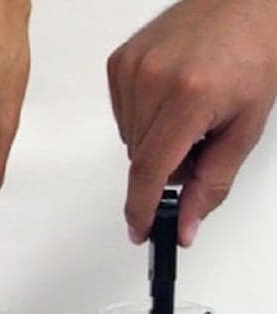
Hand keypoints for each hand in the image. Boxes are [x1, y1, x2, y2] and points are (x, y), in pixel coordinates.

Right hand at [108, 0, 276, 246]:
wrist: (247, 3)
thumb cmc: (256, 52)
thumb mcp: (246, 127)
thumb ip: (213, 183)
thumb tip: (186, 225)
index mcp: (189, 96)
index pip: (152, 169)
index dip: (143, 207)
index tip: (140, 230)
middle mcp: (153, 79)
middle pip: (142, 158)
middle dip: (168, 164)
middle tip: (200, 140)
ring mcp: (131, 68)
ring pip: (129, 140)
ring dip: (155, 141)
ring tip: (189, 111)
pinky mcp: (119, 62)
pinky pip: (122, 115)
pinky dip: (144, 117)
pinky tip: (171, 95)